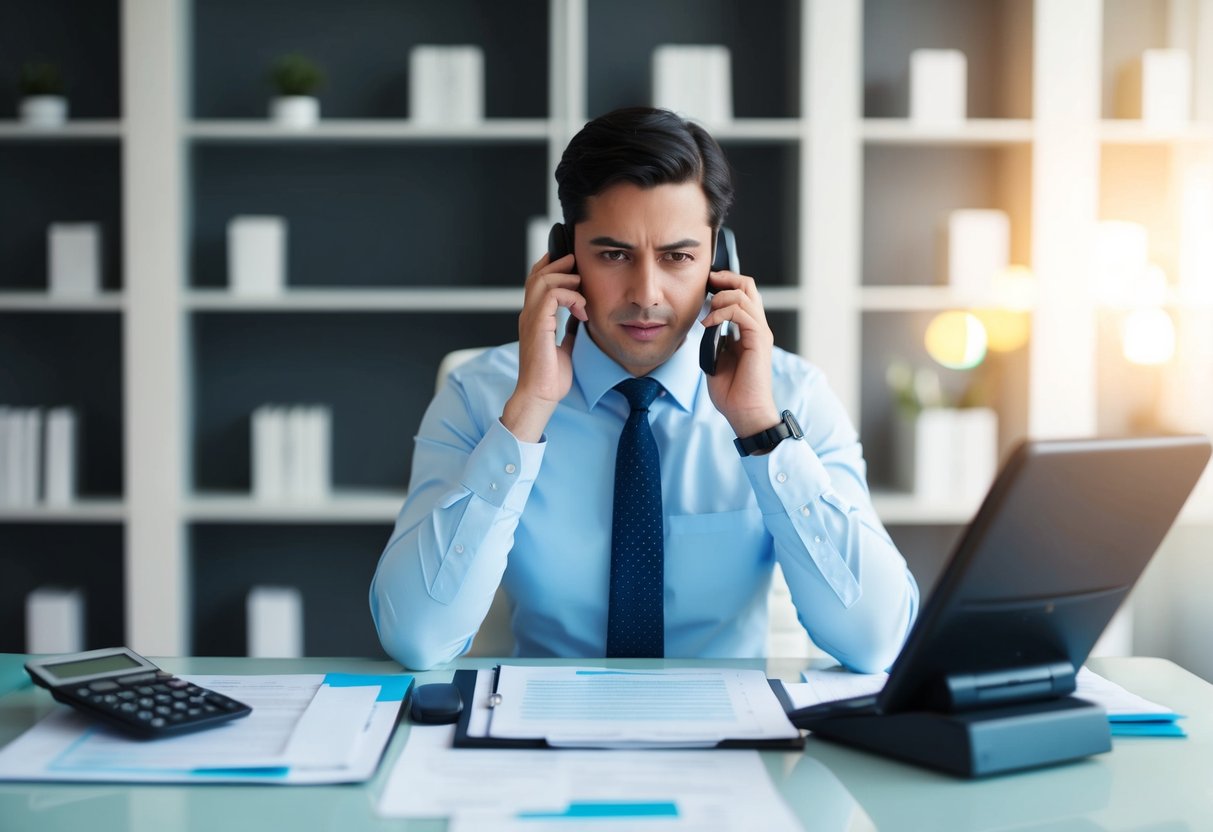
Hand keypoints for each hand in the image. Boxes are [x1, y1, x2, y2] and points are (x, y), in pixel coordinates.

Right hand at [501, 252, 586, 441]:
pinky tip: (582, 310)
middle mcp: (529, 315)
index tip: (572, 265)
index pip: (536, 282)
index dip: (551, 267)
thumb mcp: (565, 347)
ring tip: (582, 290)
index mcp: (534, 319)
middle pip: (537, 274)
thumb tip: (579, 318)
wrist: (540, 395)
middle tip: (577, 263)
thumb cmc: (550, 377)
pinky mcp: (538, 325)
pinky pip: (553, 295)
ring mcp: (531, 318)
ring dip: (567, 279)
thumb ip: (569, 330)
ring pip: (543, 280)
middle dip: (559, 264)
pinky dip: (571, 297)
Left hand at [701, 269, 780, 438]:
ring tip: (706, 315)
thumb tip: (707, 323)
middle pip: (748, 286)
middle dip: (726, 278)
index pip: (742, 295)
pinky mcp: (759, 340)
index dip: (725, 284)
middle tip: (708, 282)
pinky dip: (721, 313)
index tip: (706, 285)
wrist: (744, 411)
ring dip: (720, 298)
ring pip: (744, 294)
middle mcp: (757, 327)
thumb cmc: (731, 391)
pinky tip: (708, 324)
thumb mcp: (716, 358)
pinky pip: (741, 313)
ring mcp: (760, 332)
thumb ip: (716, 338)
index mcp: (748, 331)